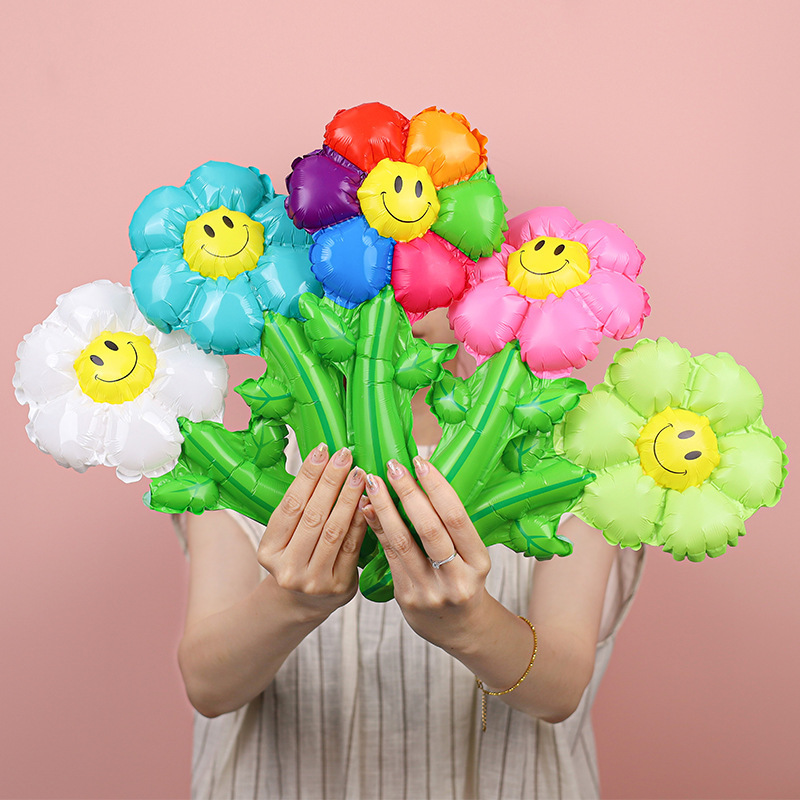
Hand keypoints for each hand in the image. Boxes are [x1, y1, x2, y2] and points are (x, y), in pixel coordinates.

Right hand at [257, 443, 367, 620]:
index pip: (290, 506)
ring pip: (334, 531)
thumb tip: (324, 461)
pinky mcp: (339, 586)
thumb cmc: (296, 557)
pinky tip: (367, 501)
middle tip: (345, 455)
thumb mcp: (284, 538)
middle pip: (313, 516)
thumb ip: (299, 508)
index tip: (322, 450)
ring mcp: (314, 580)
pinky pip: (352, 546)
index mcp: (269, 551)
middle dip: (331, 482)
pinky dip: (360, 521)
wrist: (302, 602)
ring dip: (348, 498)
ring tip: (359, 474)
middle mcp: (288, 569)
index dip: (307, 476)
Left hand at [362, 457, 492, 650]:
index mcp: (479, 562)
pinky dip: (376, 528)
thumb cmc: (464, 580)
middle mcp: (456, 578)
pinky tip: (366, 508)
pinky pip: (388, 556)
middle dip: (407, 493)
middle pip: (429, 529)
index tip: (420, 461)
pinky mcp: (407, 598)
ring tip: (372, 481)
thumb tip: (418, 478)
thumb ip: (449, 526)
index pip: (456, 517)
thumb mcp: (470, 555)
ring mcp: (430, 591)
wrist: (460, 630)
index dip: (436, 487)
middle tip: (392, 465)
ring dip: (384, 507)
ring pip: (402, 542)